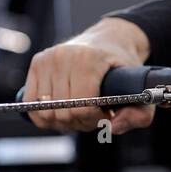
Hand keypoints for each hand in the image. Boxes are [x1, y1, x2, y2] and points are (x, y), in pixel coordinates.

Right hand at [23, 18, 152, 133]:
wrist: (109, 41)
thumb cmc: (123, 68)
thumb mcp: (140, 91)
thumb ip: (138, 116)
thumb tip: (111, 129)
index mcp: (88, 60)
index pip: (82, 107)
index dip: (94, 120)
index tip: (106, 114)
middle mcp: (63, 56)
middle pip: (63, 113)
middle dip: (80, 122)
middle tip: (94, 115)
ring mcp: (47, 59)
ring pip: (46, 112)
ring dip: (63, 121)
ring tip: (80, 112)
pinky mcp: (37, 63)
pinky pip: (31, 104)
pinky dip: (45, 116)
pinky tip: (62, 111)